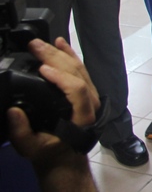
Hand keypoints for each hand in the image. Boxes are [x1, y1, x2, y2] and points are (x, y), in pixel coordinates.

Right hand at [7, 38, 100, 189]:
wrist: (62, 155)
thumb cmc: (48, 150)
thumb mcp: (31, 148)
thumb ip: (22, 132)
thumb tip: (13, 111)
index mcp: (82, 116)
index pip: (77, 89)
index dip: (61, 76)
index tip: (42, 69)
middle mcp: (90, 102)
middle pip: (77, 73)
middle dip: (56, 57)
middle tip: (35, 46)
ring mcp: (90, 95)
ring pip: (79, 68)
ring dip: (61, 53)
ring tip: (45, 43)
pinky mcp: (85, 90)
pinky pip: (79, 69)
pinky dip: (69, 55)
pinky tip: (60, 44)